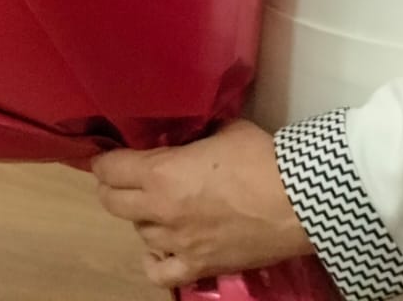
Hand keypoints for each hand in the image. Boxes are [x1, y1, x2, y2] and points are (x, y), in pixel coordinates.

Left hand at [93, 121, 310, 287]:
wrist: (298, 202)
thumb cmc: (260, 158)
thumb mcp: (222, 130)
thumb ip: (195, 135)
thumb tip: (187, 136)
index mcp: (161, 173)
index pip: (109, 169)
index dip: (105, 161)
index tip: (109, 155)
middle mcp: (161, 210)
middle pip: (112, 202)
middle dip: (112, 188)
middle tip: (124, 179)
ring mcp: (178, 242)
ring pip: (139, 233)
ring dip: (143, 218)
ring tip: (157, 208)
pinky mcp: (200, 267)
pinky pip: (160, 274)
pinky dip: (154, 262)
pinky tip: (160, 249)